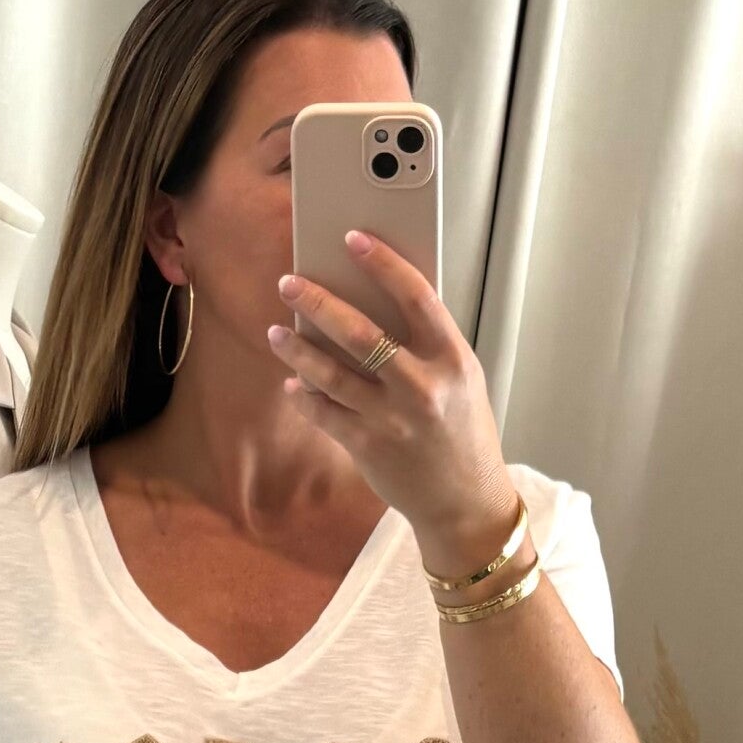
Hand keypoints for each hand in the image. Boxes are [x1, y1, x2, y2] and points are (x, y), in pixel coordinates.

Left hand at [266, 230, 519, 578]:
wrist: (465, 503)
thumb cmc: (462, 434)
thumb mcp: (461, 381)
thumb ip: (427, 344)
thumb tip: (373, 304)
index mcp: (452, 360)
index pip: (416, 296)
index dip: (382, 263)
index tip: (353, 239)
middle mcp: (423, 387)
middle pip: (361, 332)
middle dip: (318, 302)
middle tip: (290, 282)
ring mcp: (393, 420)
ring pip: (331, 373)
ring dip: (297, 349)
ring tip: (276, 331)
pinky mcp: (369, 447)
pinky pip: (324, 412)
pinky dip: (304, 396)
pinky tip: (294, 383)